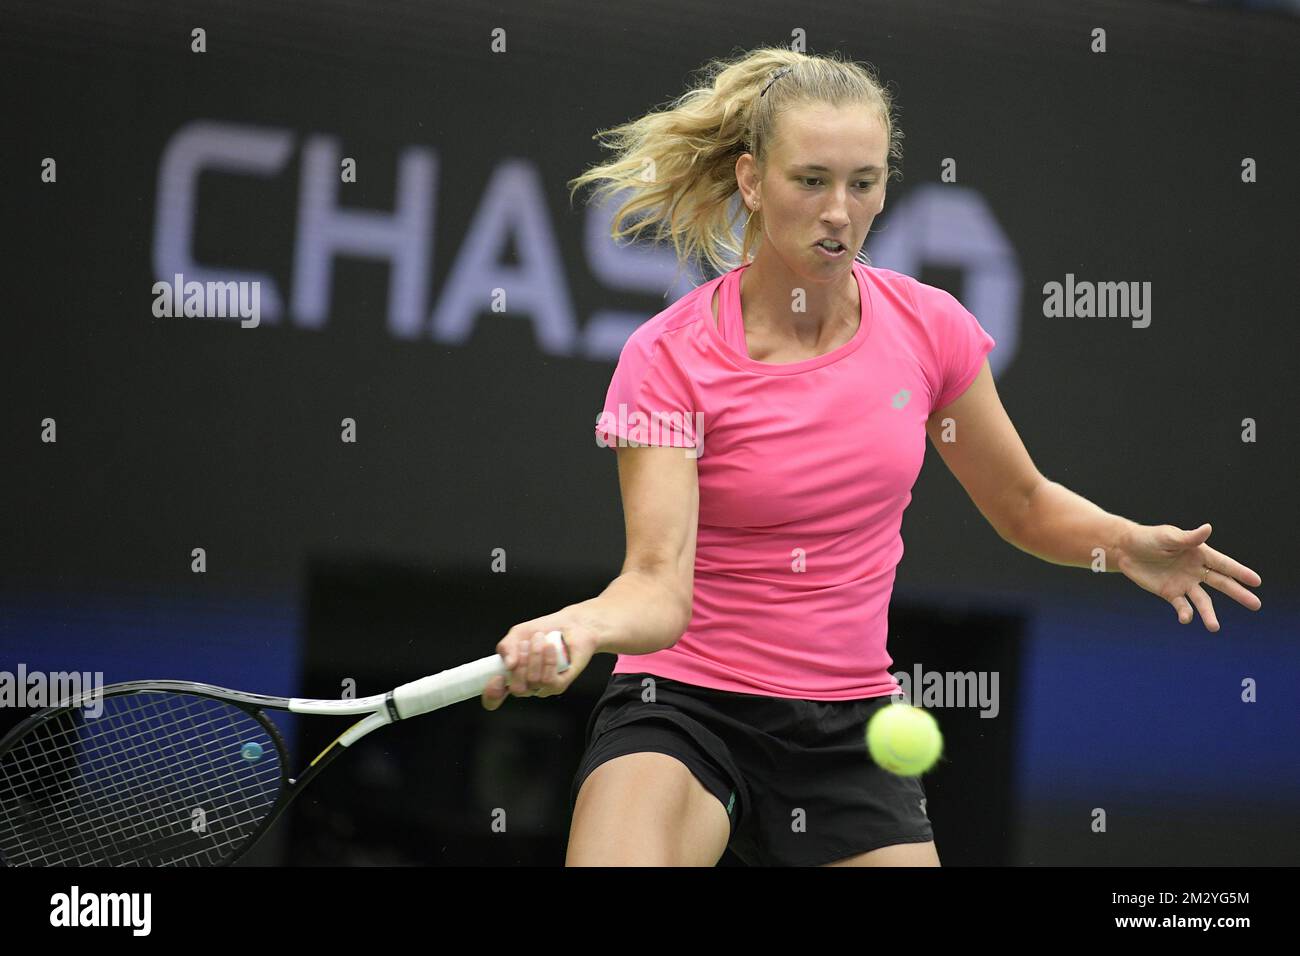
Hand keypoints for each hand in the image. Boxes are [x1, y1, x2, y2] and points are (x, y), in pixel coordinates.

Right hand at [481, 610, 598, 710]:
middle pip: (516, 689)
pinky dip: (549, 661)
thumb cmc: (543, 631)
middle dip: (520, 664)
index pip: (494, 698)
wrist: (570, 625)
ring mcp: (542, 687)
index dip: (492, 693)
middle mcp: (526, 685)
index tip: (497, 677)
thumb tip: (508, 663)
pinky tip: (550, 647)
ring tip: (540, 639)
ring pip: (534, 681)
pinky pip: (549, 681)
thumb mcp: (517, 634)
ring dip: (535, 656)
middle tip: (525, 644)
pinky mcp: (559, 685)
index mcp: (511, 676)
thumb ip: (506, 647)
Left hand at [1117, 522, 1261, 631]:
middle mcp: (1196, 570)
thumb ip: (1188, 538)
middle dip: (1238, 593)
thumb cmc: (1148, 538)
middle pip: (1221, 583)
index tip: (1257, 582)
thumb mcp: (1168, 537)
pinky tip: (1185, 619)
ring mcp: (1184, 583)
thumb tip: (1208, 529)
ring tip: (1214, 627)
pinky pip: (1181, 605)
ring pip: (1202, 600)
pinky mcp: (1170, 593)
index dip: (1240, 572)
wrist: (1126, 550)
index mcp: (1199, 554)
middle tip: (1256, 605)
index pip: (1224, 564)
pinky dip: (1185, 613)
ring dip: (1208, 613)